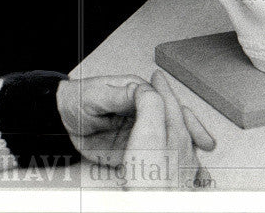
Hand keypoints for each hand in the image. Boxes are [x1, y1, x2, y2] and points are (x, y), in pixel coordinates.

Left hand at [56, 71, 214, 189]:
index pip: (165, 103)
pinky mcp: (130, 149)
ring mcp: (138, 131)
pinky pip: (151, 156)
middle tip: (204, 143)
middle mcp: (141, 111)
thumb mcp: (100, 93)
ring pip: (167, 139)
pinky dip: (166, 163)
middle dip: (191, 132)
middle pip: (173, 121)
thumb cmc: (78, 99)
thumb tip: (146, 92)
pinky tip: (178, 170)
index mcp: (136, 93)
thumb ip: (123, 94)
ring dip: (184, 150)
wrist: (60, 119)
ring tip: (199, 163)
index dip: (181, 115)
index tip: (191, 127)